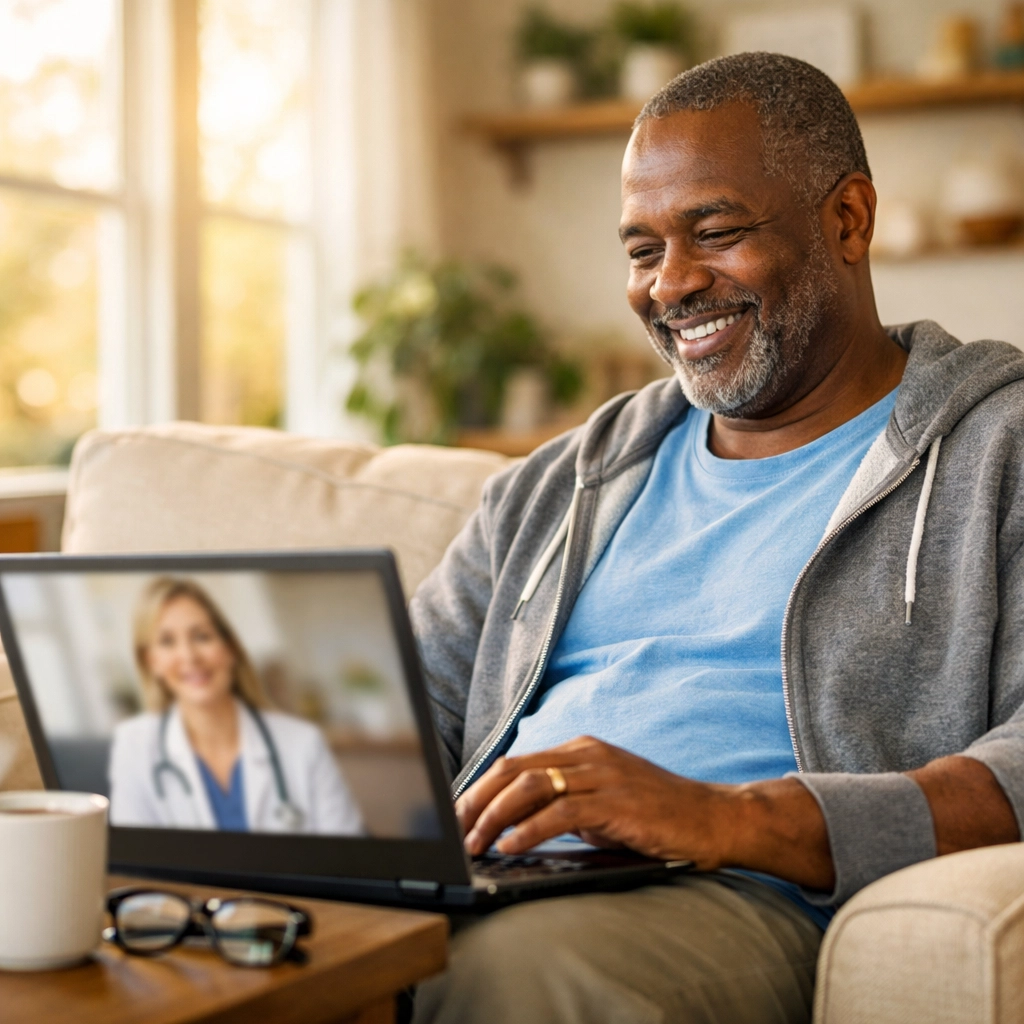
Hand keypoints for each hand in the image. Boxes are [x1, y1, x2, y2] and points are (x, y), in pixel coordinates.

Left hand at [455, 736, 733, 867]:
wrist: (712, 818)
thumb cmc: (655, 817)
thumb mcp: (600, 806)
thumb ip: (562, 807)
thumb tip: (514, 826)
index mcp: (580, 750)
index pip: (515, 764)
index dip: (479, 788)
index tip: (456, 815)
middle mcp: (587, 754)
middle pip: (513, 769)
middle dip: (477, 800)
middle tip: (455, 831)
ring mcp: (602, 774)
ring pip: (530, 786)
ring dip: (495, 816)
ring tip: (477, 843)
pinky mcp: (616, 800)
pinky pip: (560, 811)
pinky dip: (529, 829)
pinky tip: (512, 846)